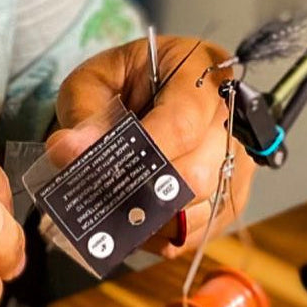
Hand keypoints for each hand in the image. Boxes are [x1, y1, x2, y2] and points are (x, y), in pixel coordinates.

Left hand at [52, 36, 255, 258]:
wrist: (149, 89)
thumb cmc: (125, 81)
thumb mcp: (94, 80)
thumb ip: (83, 112)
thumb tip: (68, 151)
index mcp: (198, 72)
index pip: (182, 123)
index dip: (145, 154)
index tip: (105, 173)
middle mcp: (229, 116)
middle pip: (197, 174)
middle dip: (143, 194)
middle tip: (100, 199)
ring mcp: (238, 157)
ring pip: (201, 208)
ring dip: (153, 219)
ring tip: (114, 211)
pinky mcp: (233, 192)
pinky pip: (201, 229)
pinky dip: (164, 234)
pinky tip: (137, 222)